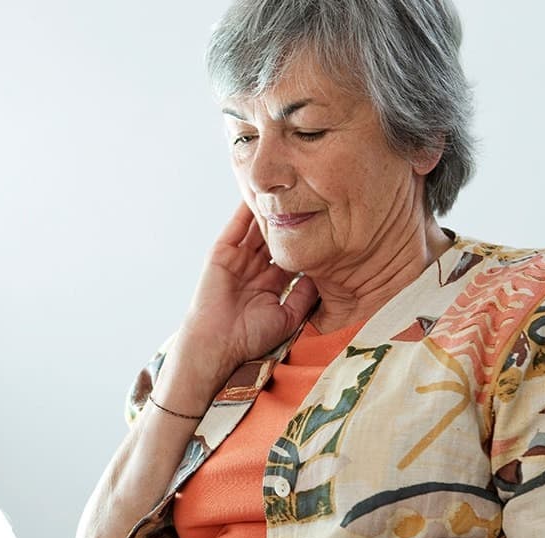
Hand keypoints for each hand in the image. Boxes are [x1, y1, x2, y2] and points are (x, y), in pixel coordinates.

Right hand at [176, 202, 318, 382]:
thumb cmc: (251, 337)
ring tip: (284, 187)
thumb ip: (305, 296)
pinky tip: (257, 192)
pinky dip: (245, 209)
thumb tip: (322, 274)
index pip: (291, 254)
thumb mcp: (288, 316)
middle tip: (306, 194)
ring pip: (256, 228)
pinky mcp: (221, 253)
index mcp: (272, 282)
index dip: (305, 240)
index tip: (325, 222)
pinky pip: (236, 227)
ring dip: (268, 209)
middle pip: (274, 236)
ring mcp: (238, 259)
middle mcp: (255, 267)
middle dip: (288, 219)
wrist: (219, 343)